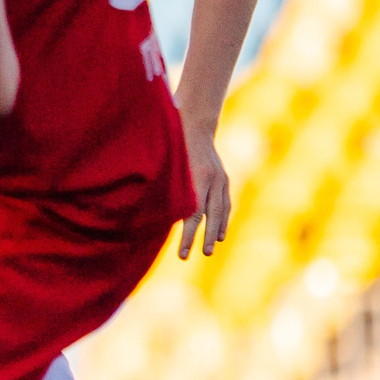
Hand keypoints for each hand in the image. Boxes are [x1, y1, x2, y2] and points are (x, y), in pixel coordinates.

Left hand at [177, 113, 231, 257]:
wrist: (194, 124)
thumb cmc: (173, 146)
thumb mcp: (167, 166)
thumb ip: (166, 189)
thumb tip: (154, 216)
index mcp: (197, 179)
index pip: (194, 216)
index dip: (188, 236)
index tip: (183, 254)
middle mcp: (213, 180)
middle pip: (210, 216)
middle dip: (204, 237)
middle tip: (200, 255)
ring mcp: (221, 179)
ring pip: (222, 210)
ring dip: (217, 230)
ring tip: (211, 247)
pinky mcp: (223, 179)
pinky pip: (225, 202)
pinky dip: (223, 217)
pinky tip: (219, 231)